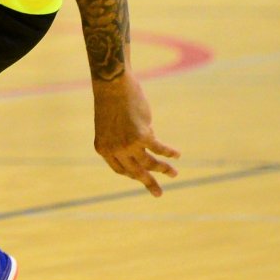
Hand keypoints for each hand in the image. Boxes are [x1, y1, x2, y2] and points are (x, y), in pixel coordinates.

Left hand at [92, 75, 179, 195]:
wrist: (112, 86)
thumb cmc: (111, 102)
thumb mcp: (110, 125)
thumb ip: (121, 138)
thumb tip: (142, 144)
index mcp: (102, 148)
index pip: (120, 169)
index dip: (132, 174)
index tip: (141, 177)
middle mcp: (114, 149)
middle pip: (134, 172)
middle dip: (148, 182)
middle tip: (158, 193)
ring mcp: (128, 144)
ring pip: (149, 163)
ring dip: (164, 169)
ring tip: (174, 174)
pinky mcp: (142, 136)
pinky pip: (160, 149)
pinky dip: (169, 153)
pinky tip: (177, 154)